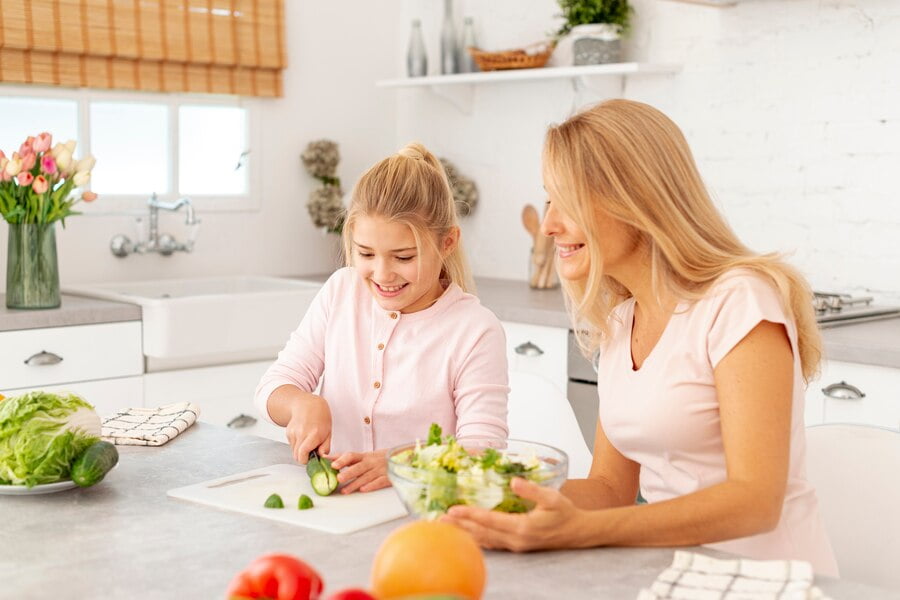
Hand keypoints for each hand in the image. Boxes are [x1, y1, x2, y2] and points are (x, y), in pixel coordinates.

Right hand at [285, 394, 331, 463]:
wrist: (308, 404)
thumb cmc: (321, 417)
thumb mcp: (328, 432)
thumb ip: (325, 447)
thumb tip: (322, 458)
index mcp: (313, 434)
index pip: (302, 455)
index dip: (307, 461)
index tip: (312, 459)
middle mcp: (301, 433)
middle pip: (297, 456)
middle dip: (304, 457)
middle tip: (311, 451)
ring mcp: (293, 432)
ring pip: (293, 452)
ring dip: (300, 451)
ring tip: (308, 442)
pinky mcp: (288, 432)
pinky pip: (291, 445)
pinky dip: (297, 445)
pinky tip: (303, 437)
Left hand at [329, 450, 389, 493]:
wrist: (399, 458)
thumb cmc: (376, 459)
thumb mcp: (362, 456)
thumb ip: (344, 458)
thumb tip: (326, 457)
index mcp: (364, 456)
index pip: (351, 456)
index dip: (342, 460)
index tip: (333, 465)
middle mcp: (371, 462)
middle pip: (358, 467)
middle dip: (348, 473)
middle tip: (339, 478)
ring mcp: (380, 470)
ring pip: (366, 477)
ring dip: (355, 484)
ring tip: (345, 491)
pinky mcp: (388, 478)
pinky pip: (379, 482)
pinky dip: (371, 485)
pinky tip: (363, 490)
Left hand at [441, 477, 585, 551]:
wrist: (579, 533)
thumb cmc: (566, 513)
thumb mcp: (552, 497)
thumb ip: (532, 490)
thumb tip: (513, 481)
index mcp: (522, 528)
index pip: (489, 521)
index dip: (470, 515)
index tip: (453, 510)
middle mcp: (515, 540)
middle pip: (481, 534)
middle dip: (460, 526)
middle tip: (439, 520)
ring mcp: (515, 546)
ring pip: (484, 541)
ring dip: (465, 533)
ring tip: (447, 527)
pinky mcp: (516, 546)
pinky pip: (492, 543)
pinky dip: (476, 538)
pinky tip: (467, 534)